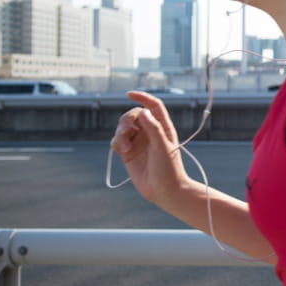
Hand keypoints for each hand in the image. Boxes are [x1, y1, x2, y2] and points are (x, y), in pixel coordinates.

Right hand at [110, 91, 188, 206]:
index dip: (142, 98)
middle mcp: (150, 132)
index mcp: (163, 127)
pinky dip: (116, 143)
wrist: (164, 191)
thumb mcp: (162, 147)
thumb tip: (144, 112)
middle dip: (126, 120)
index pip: (153, 106)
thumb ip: (154, 129)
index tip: (129, 94)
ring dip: (120, 134)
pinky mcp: (128, 153)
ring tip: (125, 148)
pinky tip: (122, 152)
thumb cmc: (169, 169)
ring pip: (123, 128)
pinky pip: (117, 141)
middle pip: (134, 115)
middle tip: (125, 131)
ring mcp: (139, 142)